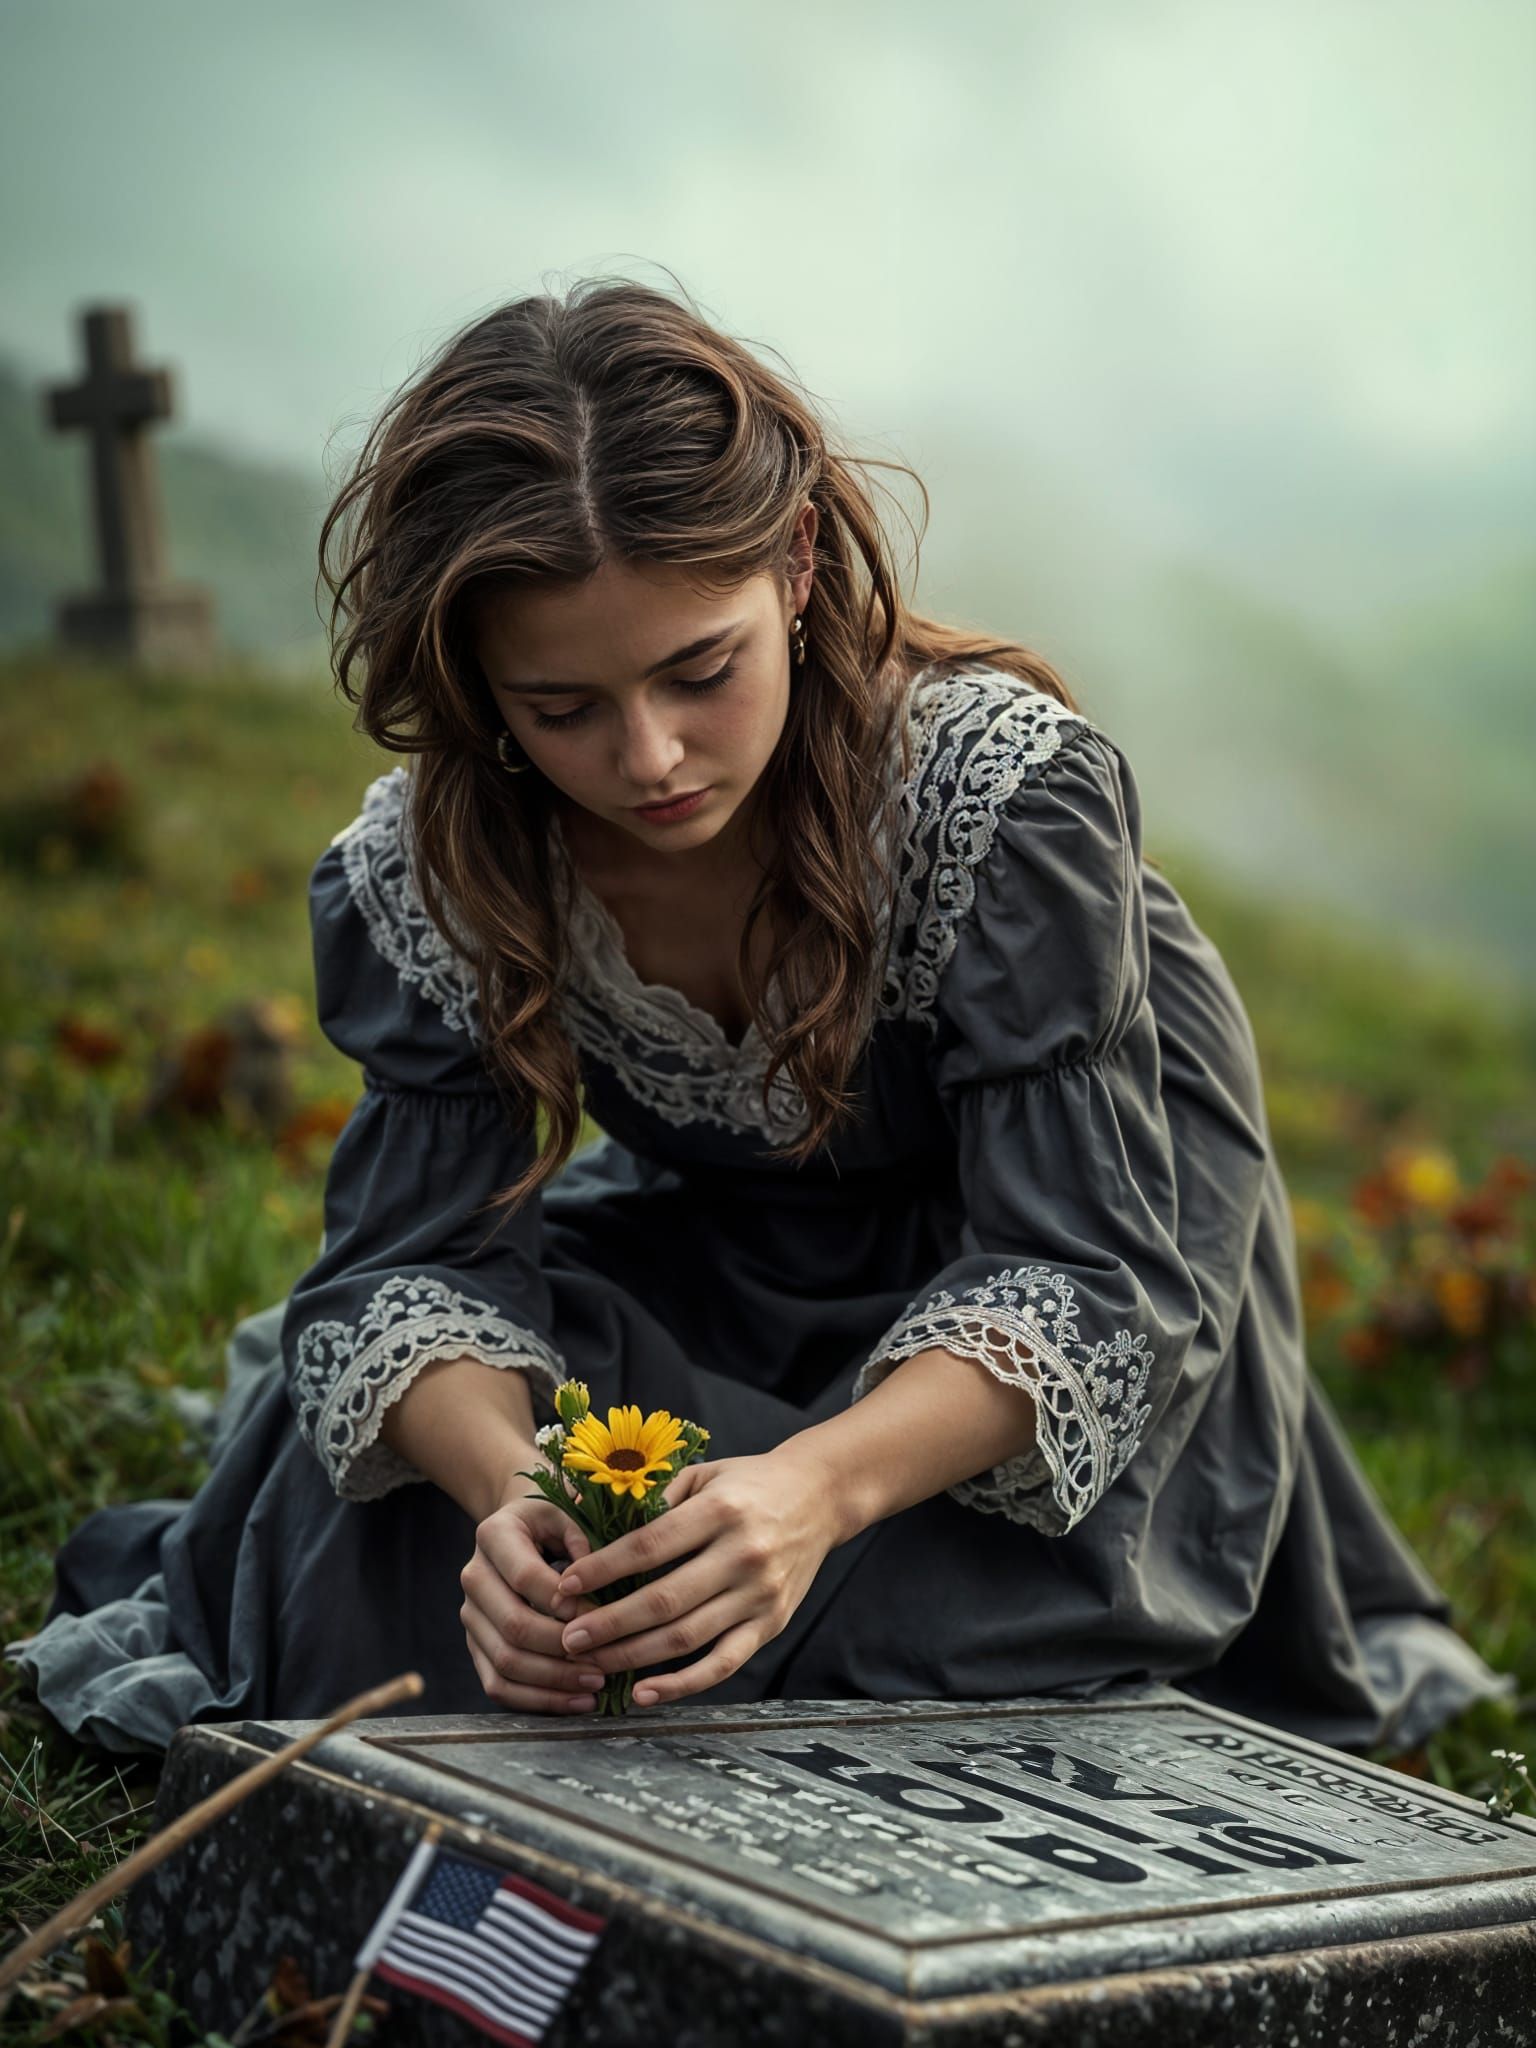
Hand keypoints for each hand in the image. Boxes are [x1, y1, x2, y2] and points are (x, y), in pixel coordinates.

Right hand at [461, 1492, 609, 1713]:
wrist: (521, 1531)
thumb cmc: (554, 1521)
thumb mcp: (568, 1510)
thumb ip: (581, 1535)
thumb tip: (592, 1578)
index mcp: (494, 1535)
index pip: (525, 1576)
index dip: (563, 1601)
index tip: (601, 1615)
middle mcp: (474, 1576)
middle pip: (513, 1626)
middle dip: (562, 1650)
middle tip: (603, 1663)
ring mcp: (471, 1615)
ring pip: (504, 1663)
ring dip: (553, 1681)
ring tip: (594, 1686)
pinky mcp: (476, 1645)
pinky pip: (498, 1685)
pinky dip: (536, 1700)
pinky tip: (575, 1702)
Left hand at [551, 1444, 841, 1707]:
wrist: (819, 1496)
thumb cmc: (749, 1482)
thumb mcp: (703, 1473)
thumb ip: (654, 1497)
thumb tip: (588, 1520)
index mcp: (720, 1510)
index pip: (650, 1546)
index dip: (603, 1568)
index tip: (566, 1584)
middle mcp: (742, 1554)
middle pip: (663, 1600)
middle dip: (608, 1623)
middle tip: (567, 1637)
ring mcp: (760, 1595)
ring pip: (686, 1638)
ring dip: (632, 1656)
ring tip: (591, 1661)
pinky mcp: (772, 1624)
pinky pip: (723, 1664)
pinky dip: (682, 1685)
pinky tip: (643, 1693)